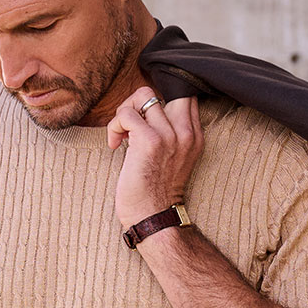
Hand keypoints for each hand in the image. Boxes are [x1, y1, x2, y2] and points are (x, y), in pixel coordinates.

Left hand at [108, 87, 202, 230]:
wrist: (152, 219)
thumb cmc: (154, 193)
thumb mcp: (172, 158)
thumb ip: (169, 133)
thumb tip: (143, 109)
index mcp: (193, 136)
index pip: (182, 95)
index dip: (158, 100)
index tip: (143, 120)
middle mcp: (185, 132)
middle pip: (164, 88)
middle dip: (140, 101)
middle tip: (130, 124)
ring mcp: (169, 135)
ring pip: (142, 96)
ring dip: (124, 114)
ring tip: (122, 136)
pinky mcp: (149, 141)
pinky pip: (126, 113)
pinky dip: (114, 126)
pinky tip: (115, 145)